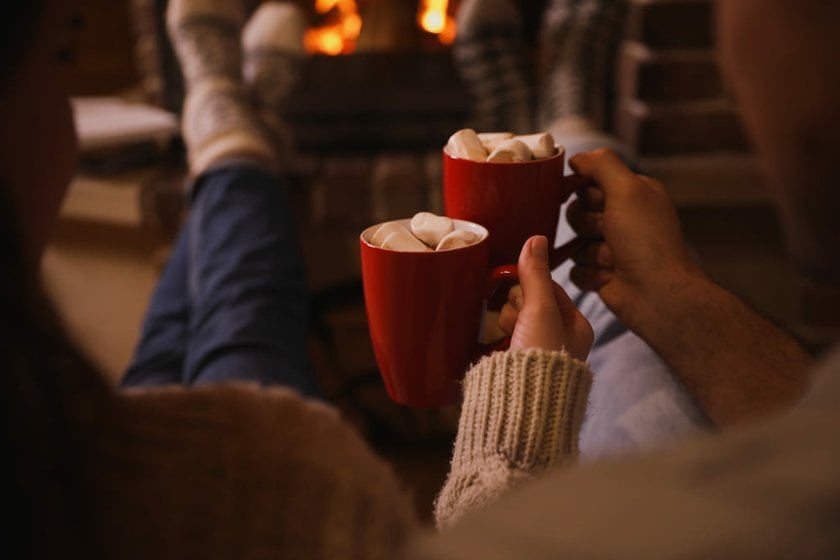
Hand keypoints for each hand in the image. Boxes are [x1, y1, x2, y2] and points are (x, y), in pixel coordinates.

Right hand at [498, 236, 592, 360]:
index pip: (550, 288)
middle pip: (530, 303)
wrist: (521, 404)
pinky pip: (504, 340)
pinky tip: (498, 347)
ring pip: (515, 320)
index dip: (530, 286)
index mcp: (577, 327)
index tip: (521, 295)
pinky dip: (499, 340)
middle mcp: (562, 341)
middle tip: (517, 322)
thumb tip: (536, 239)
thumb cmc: (540, 356)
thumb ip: (535, 274)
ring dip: (506, 324)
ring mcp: (539, 355)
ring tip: (508, 339)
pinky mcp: (519, 367)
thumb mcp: (540, 308)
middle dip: (517, 308)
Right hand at [566, 149, 705, 330]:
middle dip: (587, 224)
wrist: (657, 294)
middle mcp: (621, 219)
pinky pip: (574, 268)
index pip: (589, 182)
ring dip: (589, 251)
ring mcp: (610, 248)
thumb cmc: (645, 240)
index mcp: (631, 194)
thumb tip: (577, 158)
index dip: (581, 190)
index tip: (582, 196)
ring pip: (574, 242)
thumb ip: (601, 165)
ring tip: (612, 259)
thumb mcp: (627, 189)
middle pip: (576, 212)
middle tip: (607, 232)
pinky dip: (588, 273)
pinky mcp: (601, 274)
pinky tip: (607, 277)